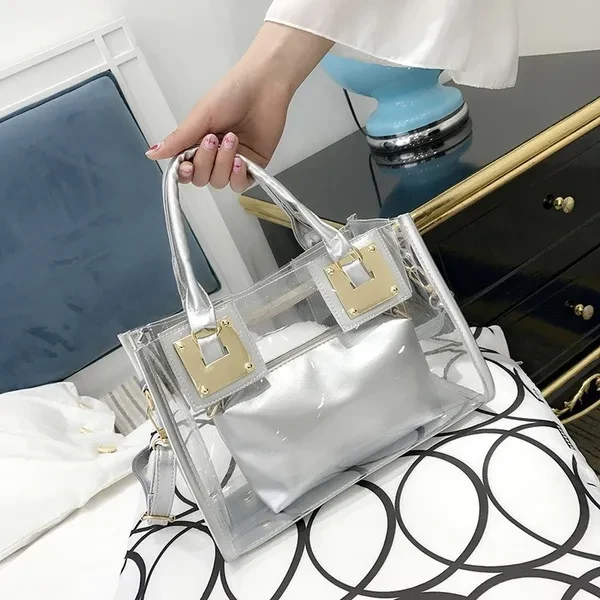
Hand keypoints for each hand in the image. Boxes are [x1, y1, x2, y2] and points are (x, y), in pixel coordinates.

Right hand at [145, 23, 332, 191]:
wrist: (263, 86)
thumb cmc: (231, 94)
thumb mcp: (199, 116)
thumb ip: (178, 139)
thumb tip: (151, 154)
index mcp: (197, 143)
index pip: (186, 169)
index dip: (185, 172)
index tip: (187, 164)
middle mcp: (214, 156)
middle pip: (201, 179)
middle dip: (206, 162)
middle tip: (213, 139)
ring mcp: (233, 162)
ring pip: (219, 182)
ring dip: (223, 163)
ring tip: (232, 139)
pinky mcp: (253, 166)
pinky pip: (240, 185)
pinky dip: (238, 175)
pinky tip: (241, 160)